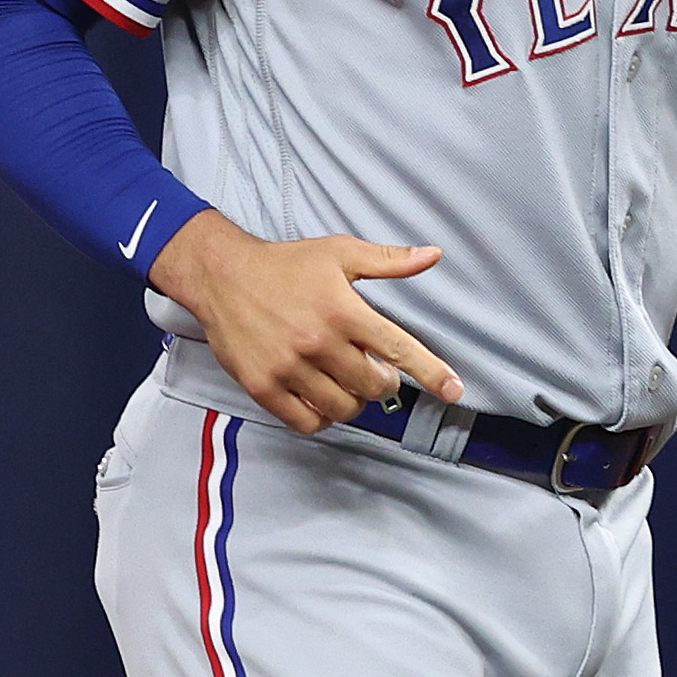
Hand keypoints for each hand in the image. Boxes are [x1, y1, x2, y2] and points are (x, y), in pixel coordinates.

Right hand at [154, 212, 460, 434]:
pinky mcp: (264, 386)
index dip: (431, 373)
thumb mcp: (339, 253)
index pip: (398, 348)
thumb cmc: (285, 264)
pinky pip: (307, 422)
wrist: (222, 276)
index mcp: (343, 310)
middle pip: (373, 387)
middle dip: (382, 383)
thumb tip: (433, 255)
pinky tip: (321, 399)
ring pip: (343, 409)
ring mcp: (289, 367)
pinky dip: (321, 418)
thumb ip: (388, 260)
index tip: (454, 391)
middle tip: (373, 370)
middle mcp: (318, 341)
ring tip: (345, 381)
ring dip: (353, 402)